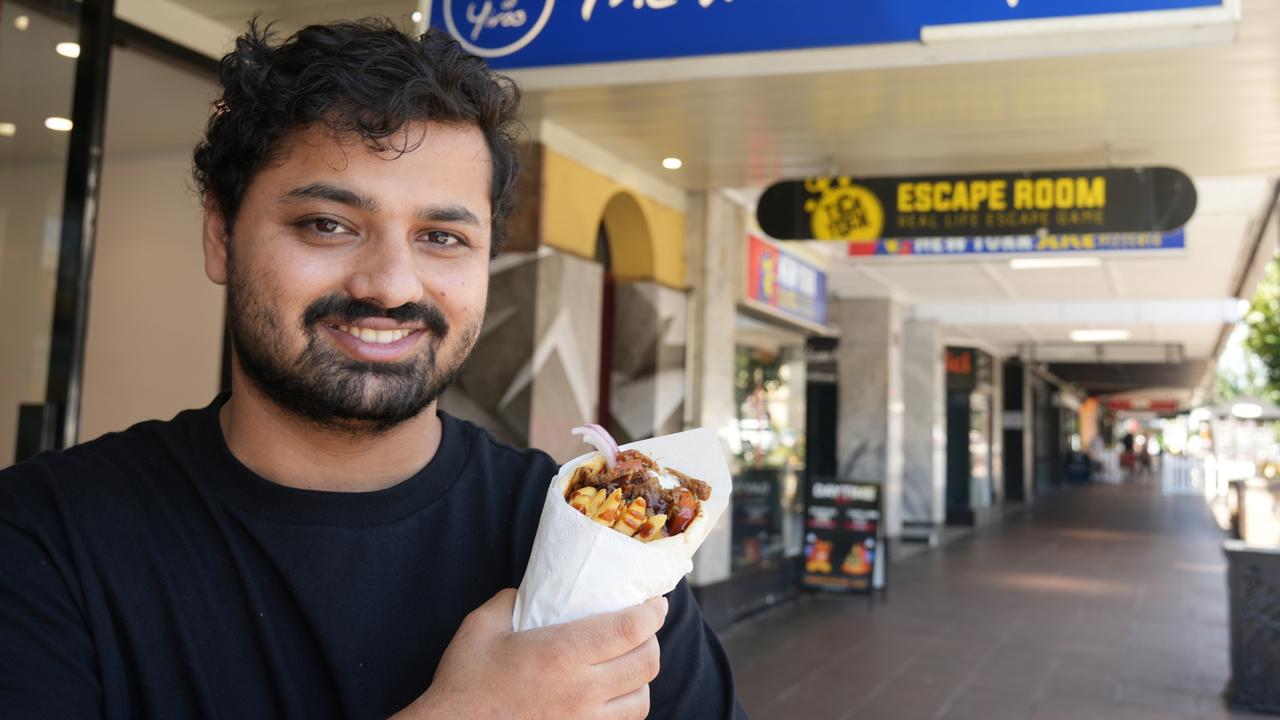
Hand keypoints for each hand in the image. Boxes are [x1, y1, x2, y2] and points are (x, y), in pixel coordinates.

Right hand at [400, 589, 666, 719]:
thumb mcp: (482, 627)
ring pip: (641, 700)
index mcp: (561, 654)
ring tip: (628, 664)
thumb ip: (514, 600)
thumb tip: (535, 589)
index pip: (630, 629)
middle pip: (646, 663)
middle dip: (652, 641)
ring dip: (641, 678)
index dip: (652, 613)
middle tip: (643, 629)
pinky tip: (613, 697)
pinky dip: (626, 708)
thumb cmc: (464, 683)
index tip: (655, 603)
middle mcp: (581, 691)